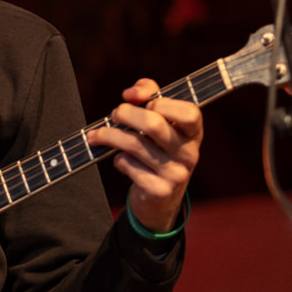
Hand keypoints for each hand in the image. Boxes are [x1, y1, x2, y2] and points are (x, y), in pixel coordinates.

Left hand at [88, 78, 202, 232]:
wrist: (160, 198)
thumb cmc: (157, 149)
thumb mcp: (160, 120)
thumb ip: (149, 95)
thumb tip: (131, 93)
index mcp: (193, 133)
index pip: (189, 113)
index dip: (163, 103)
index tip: (146, 103)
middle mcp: (189, 154)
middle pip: (154, 124)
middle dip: (126, 113)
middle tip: (115, 114)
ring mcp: (175, 173)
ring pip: (135, 144)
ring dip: (109, 135)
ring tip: (98, 135)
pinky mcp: (159, 190)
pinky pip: (129, 165)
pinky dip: (118, 160)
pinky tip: (121, 161)